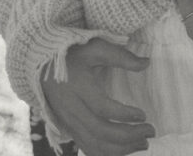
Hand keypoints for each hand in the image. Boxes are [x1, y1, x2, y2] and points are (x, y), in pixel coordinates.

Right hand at [41, 38, 154, 155]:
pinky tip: (125, 149)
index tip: (143, 114)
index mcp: (79, 87)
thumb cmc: (74, 53)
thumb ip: (121, 56)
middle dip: (128, 136)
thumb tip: (147, 63)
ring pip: (94, 144)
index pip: (102, 107)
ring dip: (121, 149)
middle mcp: (72, 109)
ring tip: (143, 143)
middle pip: (100, 131)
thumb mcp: (96, 47)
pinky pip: (88, 147)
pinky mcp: (70, 129)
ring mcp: (69, 122)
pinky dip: (107, 153)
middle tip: (150, 131)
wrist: (43, 65)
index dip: (124, 114)